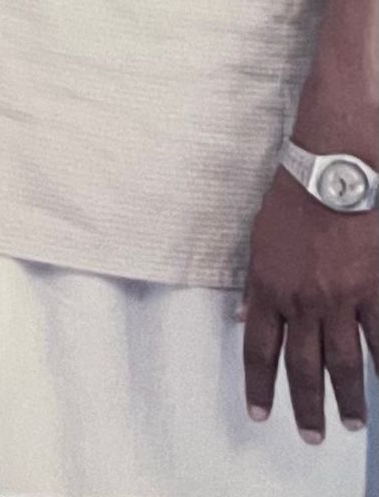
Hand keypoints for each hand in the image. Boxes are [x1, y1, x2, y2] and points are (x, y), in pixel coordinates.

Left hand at [243, 165, 377, 440]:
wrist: (335, 171)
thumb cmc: (294, 197)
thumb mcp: (259, 237)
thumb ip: (254, 282)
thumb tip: (241, 314)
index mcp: (269, 287)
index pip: (259, 349)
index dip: (259, 386)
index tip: (260, 413)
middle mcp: (303, 302)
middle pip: (303, 368)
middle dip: (306, 407)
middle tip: (311, 436)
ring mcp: (341, 300)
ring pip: (343, 364)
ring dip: (346, 398)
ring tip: (350, 422)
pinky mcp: (373, 291)